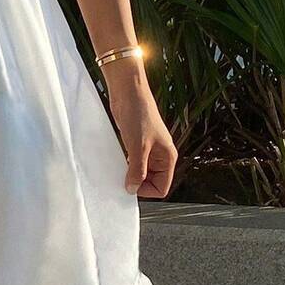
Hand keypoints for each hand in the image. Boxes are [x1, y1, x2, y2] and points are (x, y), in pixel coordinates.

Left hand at [102, 62, 176, 197]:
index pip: (162, 187)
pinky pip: (133, 163)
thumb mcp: (138, 147)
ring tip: (118, 169)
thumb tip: (132, 189)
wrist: (128, 93)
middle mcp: (161, 156)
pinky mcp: (137, 144)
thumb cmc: (138, 115)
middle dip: (137, 183)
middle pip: (152, 182)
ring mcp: (149, 150)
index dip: (146, 191)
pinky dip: (125, 166)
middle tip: (121, 178)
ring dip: (130, 175)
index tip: (129, 184)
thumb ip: (137, 171)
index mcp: (168, 157)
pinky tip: (117, 162)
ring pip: (141, 173)